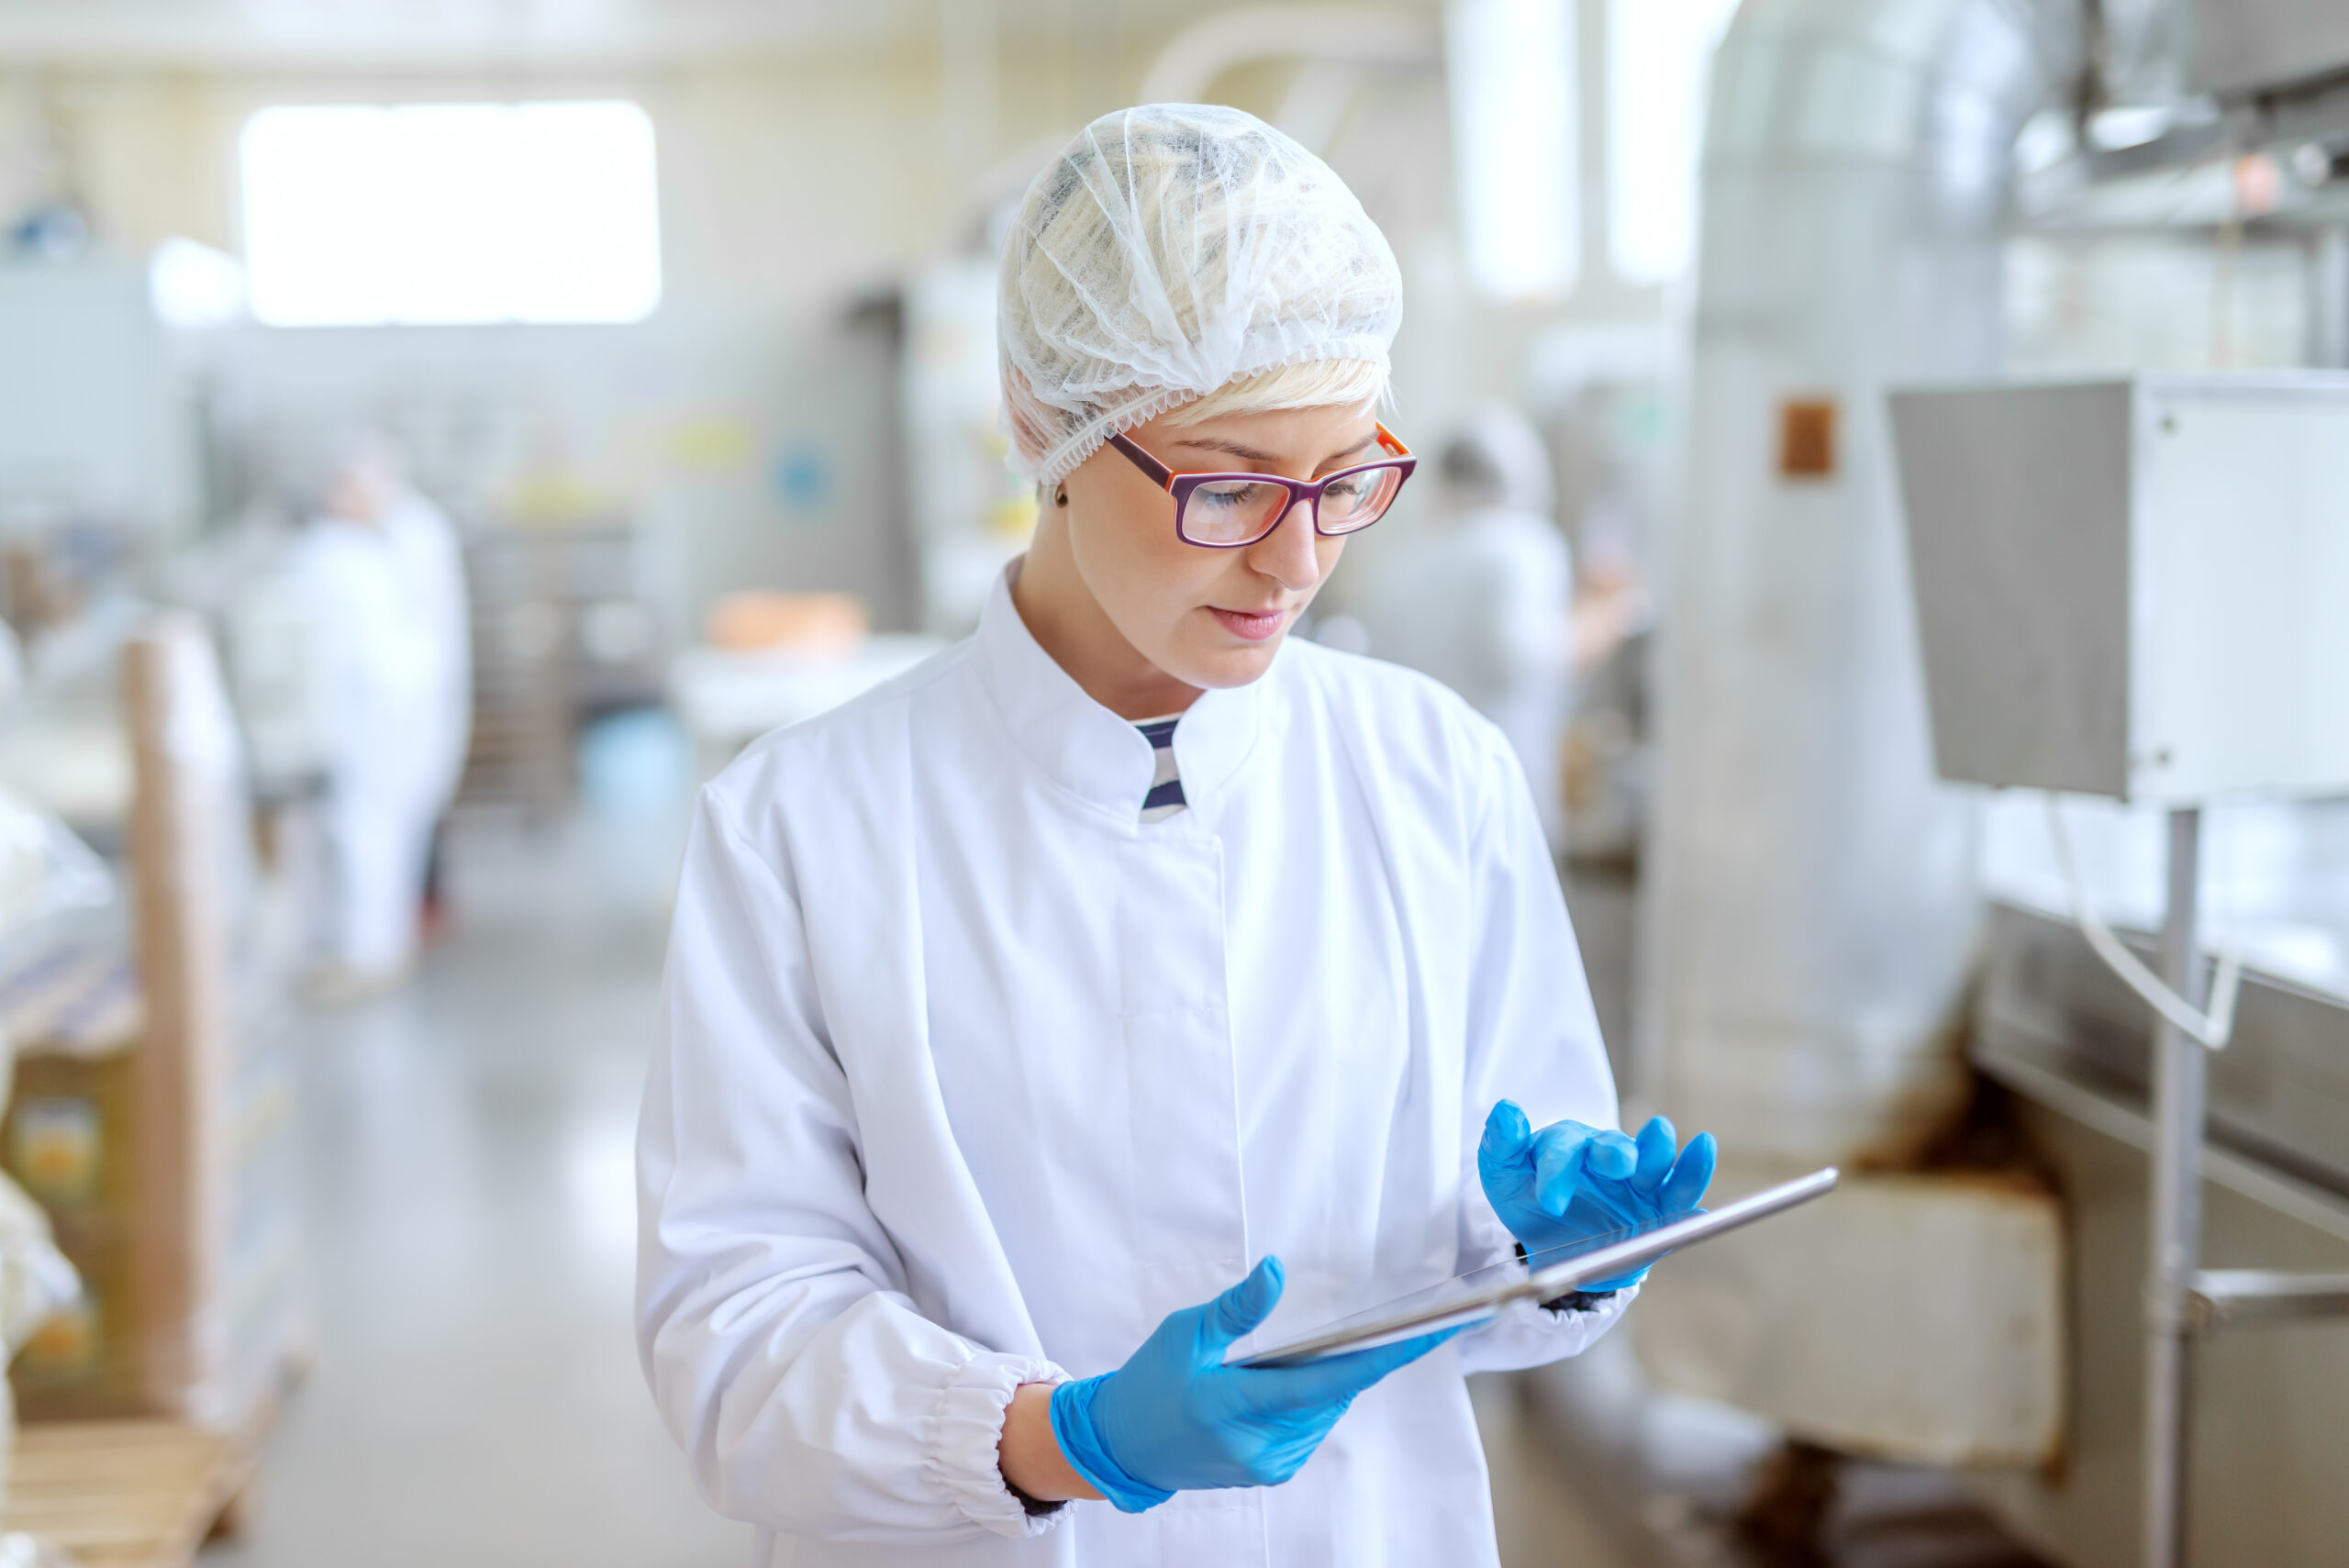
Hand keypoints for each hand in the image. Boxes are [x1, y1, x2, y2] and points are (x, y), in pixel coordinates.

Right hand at [1048, 1257, 1456, 1511]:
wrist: (1121, 1446)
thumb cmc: (1148, 1382)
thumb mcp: (1184, 1333)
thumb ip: (1236, 1308)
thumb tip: (1275, 1269)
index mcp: (1235, 1407)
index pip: (1328, 1382)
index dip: (1385, 1356)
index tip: (1430, 1333)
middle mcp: (1261, 1446)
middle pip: (1333, 1393)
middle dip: (1344, 1356)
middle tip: (1343, 1324)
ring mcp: (1268, 1463)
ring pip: (1325, 1409)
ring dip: (1322, 1379)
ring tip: (1281, 1358)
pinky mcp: (1271, 1471)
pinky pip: (1311, 1425)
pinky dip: (1308, 1398)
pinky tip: (1278, 1382)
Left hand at [1476, 1101, 1715, 1289]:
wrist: (1559, 1249)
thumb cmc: (1530, 1201)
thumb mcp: (1504, 1179)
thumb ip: (1500, 1146)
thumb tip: (1505, 1110)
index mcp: (1568, 1145)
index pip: (1564, 1150)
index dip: (1557, 1173)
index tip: (1550, 1202)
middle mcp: (1606, 1154)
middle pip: (1614, 1147)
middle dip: (1616, 1153)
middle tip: (1618, 1163)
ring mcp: (1638, 1179)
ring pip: (1653, 1162)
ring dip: (1659, 1151)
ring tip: (1663, 1136)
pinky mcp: (1661, 1206)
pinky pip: (1681, 1191)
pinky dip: (1693, 1176)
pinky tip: (1702, 1166)